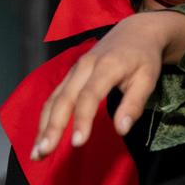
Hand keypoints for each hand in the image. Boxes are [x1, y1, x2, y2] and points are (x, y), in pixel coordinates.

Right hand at [32, 10, 184, 159]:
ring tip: (37, 152)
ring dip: (43, 126)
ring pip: (53, 99)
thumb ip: (134, 104)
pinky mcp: (70, 75)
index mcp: (107, 66)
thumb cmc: (144, 58)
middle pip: (64, 99)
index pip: (89, 95)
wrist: (136, 31)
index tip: (77, 143)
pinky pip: (54, 97)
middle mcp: (85, 66)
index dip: (82, 119)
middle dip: (52, 127)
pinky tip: (42, 136)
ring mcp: (74, 69)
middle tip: (43, 153)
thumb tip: (122, 130)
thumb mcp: (148, 79)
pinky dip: (45, 118)